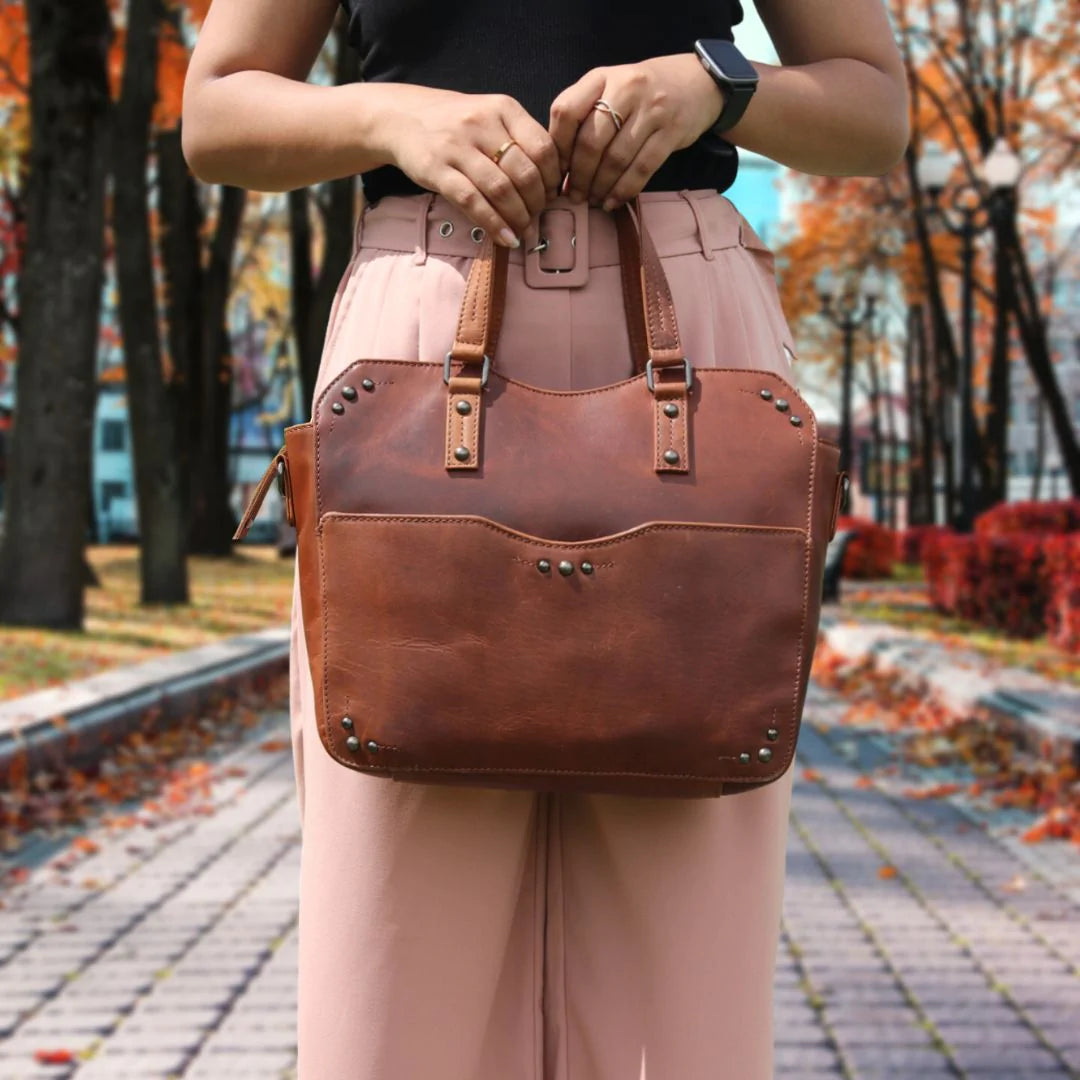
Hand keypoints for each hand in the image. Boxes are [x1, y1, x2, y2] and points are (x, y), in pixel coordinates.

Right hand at [379, 85, 562, 246]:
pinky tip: (505, 238)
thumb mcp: (491, 116)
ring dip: (518, 217)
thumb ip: (519, 139)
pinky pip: (472, 202)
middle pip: (525, 172)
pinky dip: (493, 224)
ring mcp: (457, 146)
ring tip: (522, 230)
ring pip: (501, 190)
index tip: (551, 194)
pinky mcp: (436, 169)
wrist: (402, 117)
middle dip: (537, 202)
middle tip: (536, 216)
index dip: (552, 178)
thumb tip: (552, 182)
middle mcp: (481, 123)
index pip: (543, 147)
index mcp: (503, 108)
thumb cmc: (455, 123)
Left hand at [548, 53, 727, 210]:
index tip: (558, 169)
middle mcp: (626, 89)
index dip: (559, 147)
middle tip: (574, 194)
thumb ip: (585, 113)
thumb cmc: (642, 91)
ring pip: (616, 159)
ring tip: (593, 200)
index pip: (566, 112)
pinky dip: (624, 190)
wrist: (697, 81)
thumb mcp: (610, 87)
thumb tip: (559, 163)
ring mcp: (651, 110)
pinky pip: (642, 168)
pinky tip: (613, 201)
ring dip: (600, 187)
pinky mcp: (671, 132)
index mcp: (602, 77)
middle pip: (591, 141)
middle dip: (579, 175)